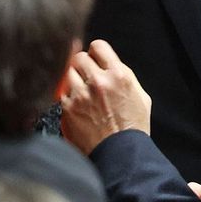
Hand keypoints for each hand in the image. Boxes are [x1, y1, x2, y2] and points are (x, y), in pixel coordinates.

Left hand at [59, 39, 151, 154]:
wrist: (120, 155)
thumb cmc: (132, 128)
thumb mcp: (140, 95)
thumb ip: (123, 76)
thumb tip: (108, 63)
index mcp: (119, 75)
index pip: (98, 46)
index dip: (95, 53)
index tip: (94, 60)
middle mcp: (99, 81)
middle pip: (79, 57)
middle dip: (82, 66)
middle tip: (86, 78)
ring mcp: (81, 94)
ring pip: (67, 72)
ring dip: (72, 80)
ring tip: (80, 93)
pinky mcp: (68, 108)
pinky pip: (60, 92)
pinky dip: (66, 97)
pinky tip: (76, 107)